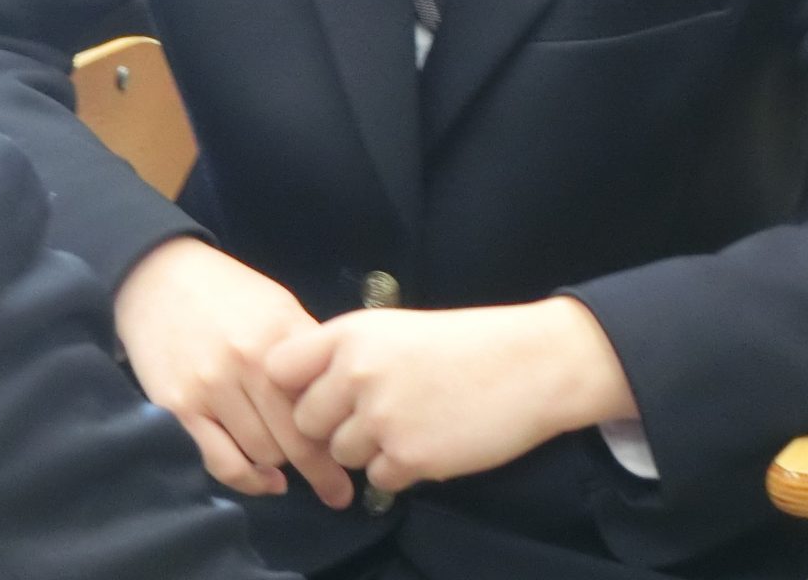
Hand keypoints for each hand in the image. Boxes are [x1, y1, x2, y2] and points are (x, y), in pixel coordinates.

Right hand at [115, 237, 354, 507]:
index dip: (342, 432)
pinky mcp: (179, 407)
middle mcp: (248, 362)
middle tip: (337, 491)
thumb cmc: (226, 292)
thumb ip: (307, 349)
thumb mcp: (278, 305)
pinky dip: (249, 481)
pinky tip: (265, 480)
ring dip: (281, 464)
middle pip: (298, 438)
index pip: (325, 401)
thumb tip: (341, 397)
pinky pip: (223, 463)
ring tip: (289, 466)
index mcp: (280, 336)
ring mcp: (211, 387)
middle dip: (323, 470)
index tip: (354, 454)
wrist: (157, 276)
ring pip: (265, 454)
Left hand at [267, 298, 636, 495]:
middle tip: (369, 417)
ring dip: (365, 449)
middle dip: (329, 426)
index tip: (313, 393)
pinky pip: (378, 479)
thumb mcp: (392, 328)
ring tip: (406, 425)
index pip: (278, 368)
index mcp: (348, 335)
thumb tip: (306, 388)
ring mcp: (380, 418)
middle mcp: (355, 374)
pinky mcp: (409, 457)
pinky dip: (398, 469)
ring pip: (340, 454)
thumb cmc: (463, 342)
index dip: (290, 387)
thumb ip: (345, 354)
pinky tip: (426, 442)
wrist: (529, 365)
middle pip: (304, 421)